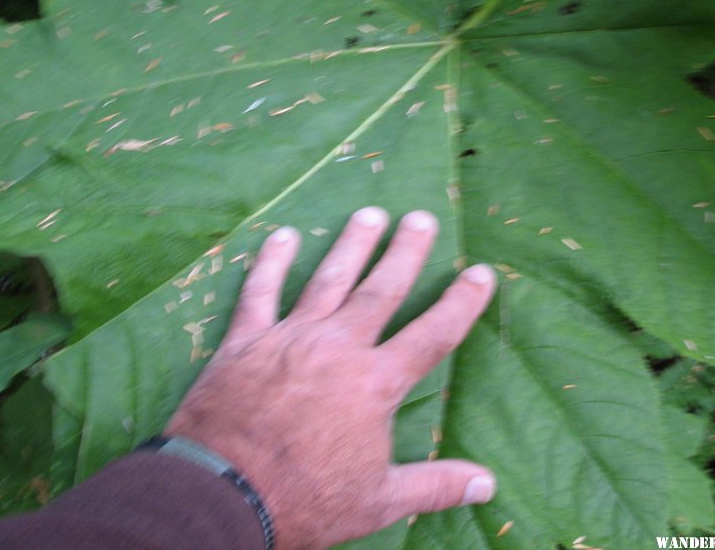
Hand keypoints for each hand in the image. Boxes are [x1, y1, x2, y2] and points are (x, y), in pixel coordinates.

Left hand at [165, 207, 496, 548]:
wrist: (225, 494)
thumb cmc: (306, 498)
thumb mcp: (380, 501)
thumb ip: (436, 485)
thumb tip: (489, 484)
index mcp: (375, 383)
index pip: (432, 335)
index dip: (460, 303)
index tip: (481, 273)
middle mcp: (338, 347)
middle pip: (380, 290)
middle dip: (404, 252)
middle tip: (421, 218)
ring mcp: (290, 337)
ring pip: (327, 279)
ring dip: (351, 244)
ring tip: (370, 213)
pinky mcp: (246, 340)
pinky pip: (259, 292)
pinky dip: (271, 263)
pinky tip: (283, 236)